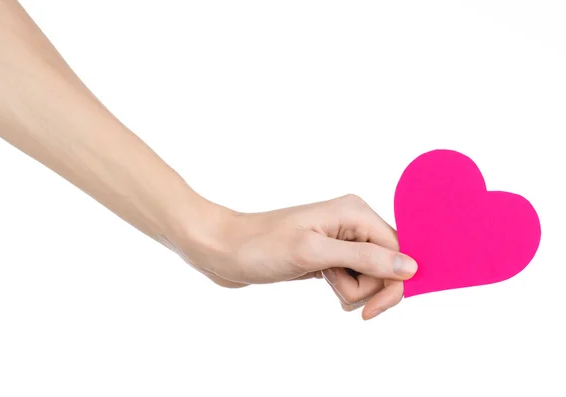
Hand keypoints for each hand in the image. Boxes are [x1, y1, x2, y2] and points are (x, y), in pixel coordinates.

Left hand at [173, 194, 417, 319]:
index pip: (398, 252)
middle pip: (386, 267)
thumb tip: (411, 266)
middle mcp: (353, 222)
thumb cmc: (262, 246)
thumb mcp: (314, 253)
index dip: (391, 283)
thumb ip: (364, 258)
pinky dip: (342, 288)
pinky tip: (323, 283)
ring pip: (370, 277)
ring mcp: (342, 239)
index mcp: (355, 212)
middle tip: (330, 280)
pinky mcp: (330, 255)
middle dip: (363, 286)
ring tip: (320, 278)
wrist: (225, 250)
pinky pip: (353, 279)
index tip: (369, 309)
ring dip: (349, 289)